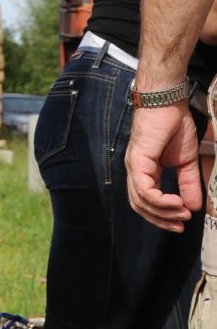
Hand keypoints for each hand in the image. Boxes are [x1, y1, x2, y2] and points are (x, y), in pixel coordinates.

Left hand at [126, 103, 203, 227]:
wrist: (168, 102)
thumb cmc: (174, 124)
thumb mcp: (187, 161)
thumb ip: (189, 183)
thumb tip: (195, 206)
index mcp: (145, 171)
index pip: (147, 202)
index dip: (162, 216)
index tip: (181, 223)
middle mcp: (135, 171)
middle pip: (140, 206)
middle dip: (160, 220)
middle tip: (179, 227)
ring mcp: (134, 166)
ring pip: (141, 201)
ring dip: (163, 212)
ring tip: (182, 213)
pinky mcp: (137, 161)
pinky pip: (145, 189)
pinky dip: (160, 200)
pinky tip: (176, 202)